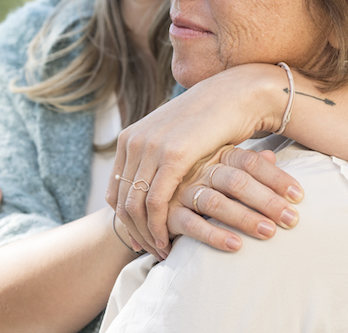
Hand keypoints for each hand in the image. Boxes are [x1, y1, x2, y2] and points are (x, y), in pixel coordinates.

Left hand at [106, 65, 302, 257]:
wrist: (232, 96)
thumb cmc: (208, 122)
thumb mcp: (172, 139)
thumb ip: (155, 158)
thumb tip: (148, 182)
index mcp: (128, 137)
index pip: (115, 188)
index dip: (123, 218)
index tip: (139, 238)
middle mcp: (133, 142)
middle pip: (121, 201)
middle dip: (134, 231)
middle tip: (149, 252)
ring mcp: (150, 148)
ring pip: (135, 205)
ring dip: (146, 234)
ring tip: (160, 251)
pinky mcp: (172, 156)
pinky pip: (155, 202)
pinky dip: (158, 227)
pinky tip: (168, 241)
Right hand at [164, 147, 302, 253]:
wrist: (152, 185)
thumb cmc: (199, 175)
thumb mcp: (223, 163)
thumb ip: (247, 162)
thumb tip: (272, 154)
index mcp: (215, 152)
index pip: (250, 161)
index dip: (276, 178)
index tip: (299, 196)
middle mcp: (198, 168)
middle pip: (236, 180)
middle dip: (267, 201)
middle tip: (292, 220)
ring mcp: (180, 188)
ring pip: (215, 201)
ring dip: (244, 218)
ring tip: (269, 232)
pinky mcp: (166, 210)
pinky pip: (191, 223)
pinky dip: (213, 235)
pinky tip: (235, 246)